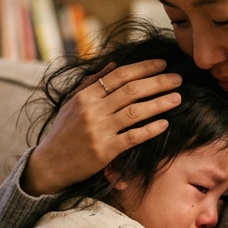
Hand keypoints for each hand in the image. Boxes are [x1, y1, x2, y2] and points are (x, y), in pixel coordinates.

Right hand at [21, 60, 182, 195]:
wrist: (49, 164)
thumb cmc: (62, 132)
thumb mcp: (72, 102)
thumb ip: (92, 82)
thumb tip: (114, 63)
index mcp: (85, 95)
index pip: (119, 75)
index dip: (143, 68)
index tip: (162, 64)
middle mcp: (92, 110)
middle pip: (132, 90)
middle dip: (158, 82)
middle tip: (178, 79)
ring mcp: (99, 130)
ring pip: (135, 112)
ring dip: (159, 103)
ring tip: (177, 97)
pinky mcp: (104, 151)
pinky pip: (132, 137)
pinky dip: (150, 129)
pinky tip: (165, 123)